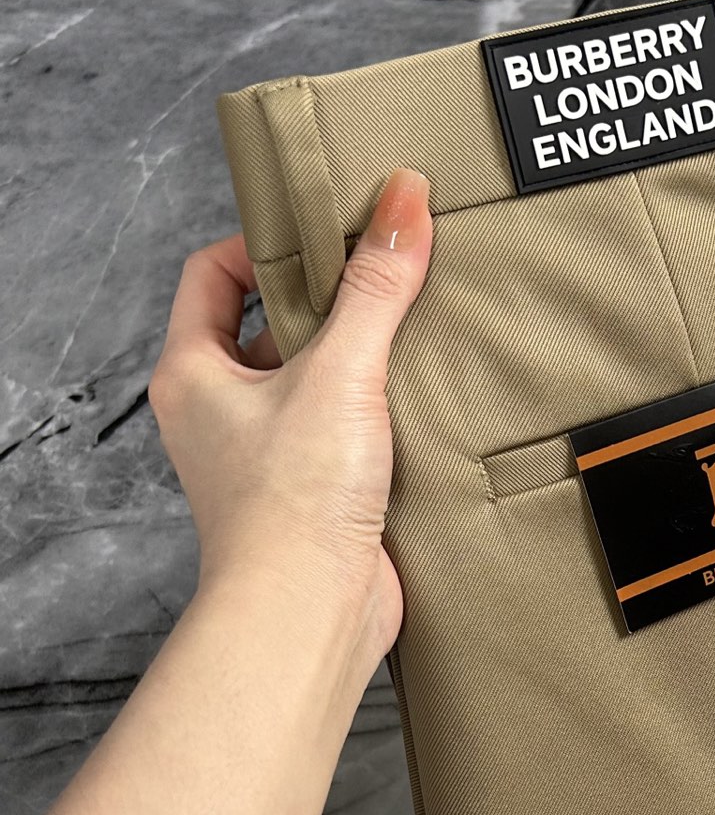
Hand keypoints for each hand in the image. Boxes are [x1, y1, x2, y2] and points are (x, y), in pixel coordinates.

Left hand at [148, 168, 433, 671]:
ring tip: (409, 332)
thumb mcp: (340, 371)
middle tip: (381, 275)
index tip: (328, 233)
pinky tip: (420, 400)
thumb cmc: (292, 504)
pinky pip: (341, 430)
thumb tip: (403, 202)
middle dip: (325, 299)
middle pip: (266, 323)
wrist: (310, 612)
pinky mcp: (311, 492)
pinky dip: (377, 412)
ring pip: (308, 379)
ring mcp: (262, 455)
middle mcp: (217, 413)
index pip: (212, 273)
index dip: (266, 243)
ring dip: (357, 358)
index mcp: (193, 373)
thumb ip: (376, 286)